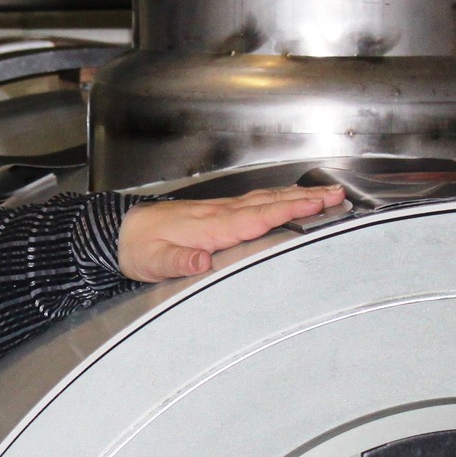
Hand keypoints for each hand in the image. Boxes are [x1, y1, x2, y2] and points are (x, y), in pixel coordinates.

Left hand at [116, 185, 347, 281]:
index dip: (289, 210)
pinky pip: (254, 203)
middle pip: (269, 203)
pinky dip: (277, 199)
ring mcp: (217, 211)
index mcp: (210, 226)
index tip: (318, 204)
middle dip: (305, 198)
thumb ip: (177, 262)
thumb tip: (201, 262)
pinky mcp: (214, 214)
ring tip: (325, 194)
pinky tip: (287, 200)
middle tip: (338, 194)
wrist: (116, 232)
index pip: (257, 216)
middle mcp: (218, 214)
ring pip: (264, 200)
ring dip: (295, 196)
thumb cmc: (136, 248)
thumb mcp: (152, 262)